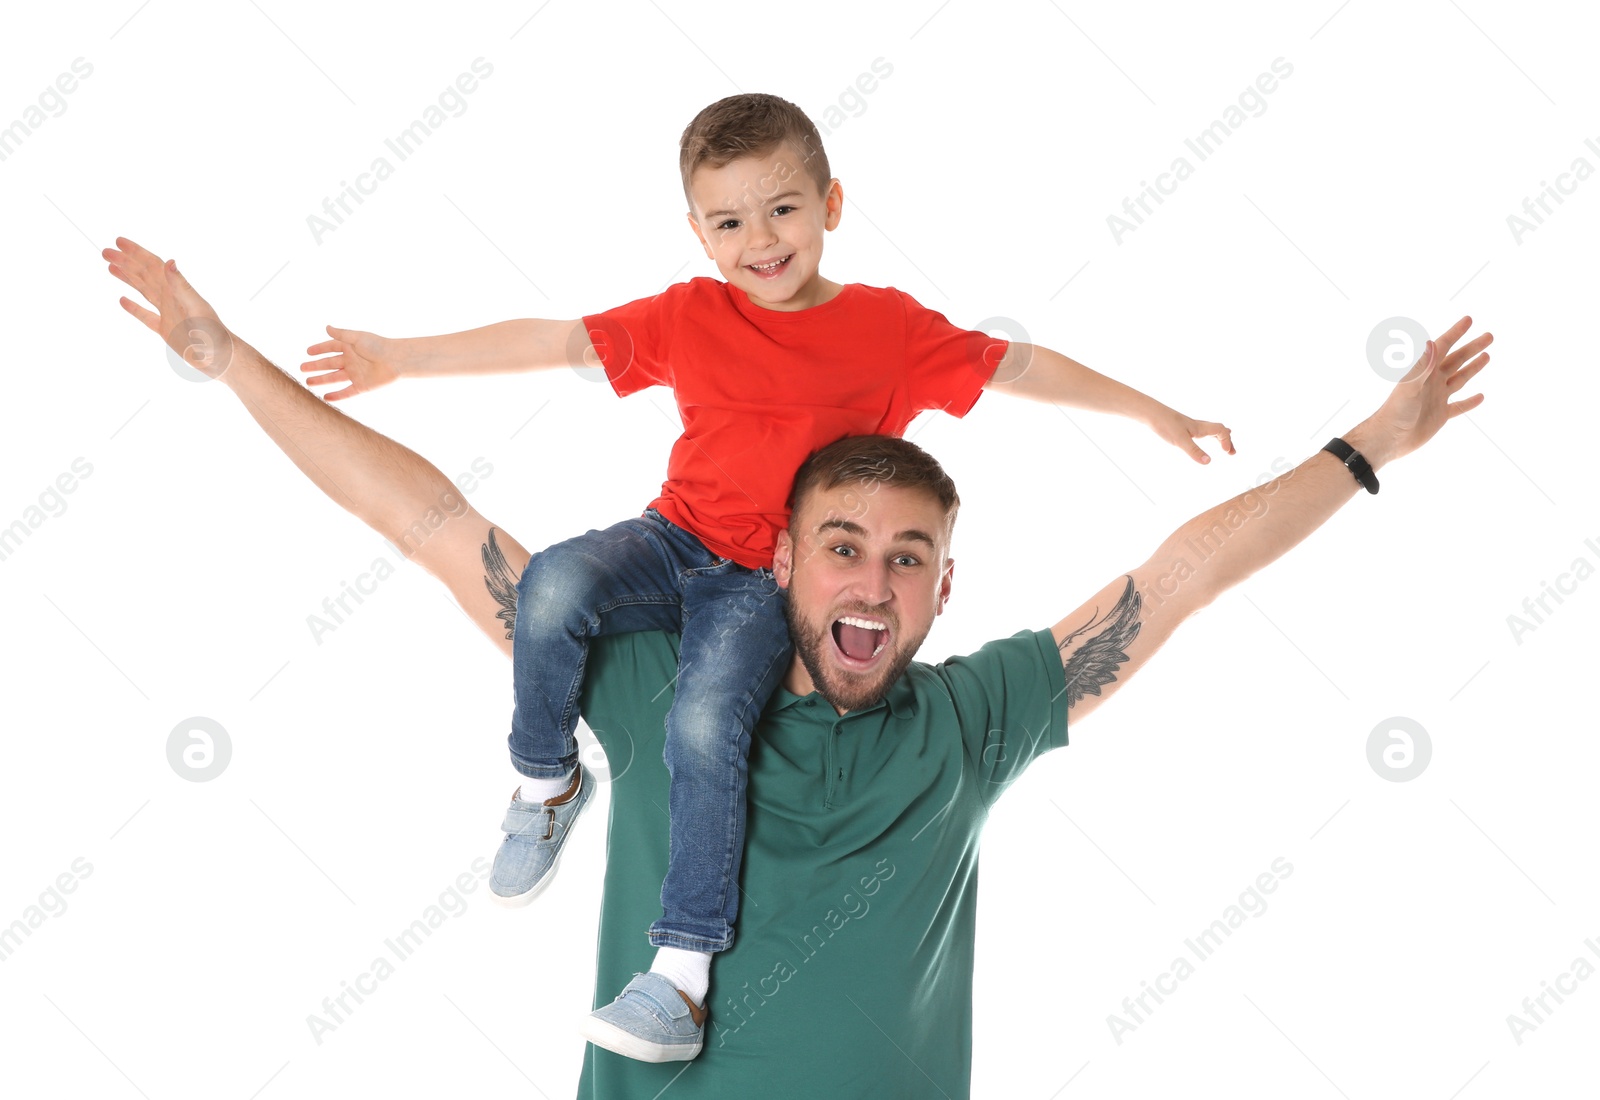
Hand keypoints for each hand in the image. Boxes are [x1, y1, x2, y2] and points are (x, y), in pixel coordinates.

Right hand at [102, 236, 234, 378]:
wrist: (223, 359)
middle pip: (144, 275)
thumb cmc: (214, 335)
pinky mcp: (167, 330)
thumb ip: (181, 285)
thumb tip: (169, 262)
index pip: (153, 266)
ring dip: (128, 278)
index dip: (136, 253)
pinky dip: (134, 308)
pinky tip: (123, 301)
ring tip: (111, 267)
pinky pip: (146, 316)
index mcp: (177, 291)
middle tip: (105, 251)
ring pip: (143, 291)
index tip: (118, 241)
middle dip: (125, 262)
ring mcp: (169, 313)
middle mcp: (172, 299)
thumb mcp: (196, 307)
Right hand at [301, 327, 404, 400]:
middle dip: (316, 366)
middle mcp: (352, 360)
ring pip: (334, 378)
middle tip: (302, 368)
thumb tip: (326, 327)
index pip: (331, 347)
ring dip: (321, 380)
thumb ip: (341, 334)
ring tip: (308, 382)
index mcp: (350, 347)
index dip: (319, 349)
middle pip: (329, 364)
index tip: (308, 352)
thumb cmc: (379, 346)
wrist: (395, 361)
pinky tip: (326, 398)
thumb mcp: (357, 337)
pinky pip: (347, 392)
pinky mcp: (362, 386)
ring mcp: (356, 374)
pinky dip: (337, 396)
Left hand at [1148, 407, 1235, 464]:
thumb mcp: (1180, 441)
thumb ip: (1194, 451)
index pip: (1221, 431)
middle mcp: (1198, 426)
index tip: (1227, 453)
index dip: (1227, 441)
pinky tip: (1202, 441)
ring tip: (1224, 448)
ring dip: (1220, 439)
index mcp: (1201, 427)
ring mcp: (1191, 426)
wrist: (1151, 413)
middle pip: (1220, 430)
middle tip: (1232, 453)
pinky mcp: (1183, 428)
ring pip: (1211, 431)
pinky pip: (1202, 431)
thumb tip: (1208, 462)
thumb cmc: (1165, 424)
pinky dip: (1209, 437)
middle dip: (1227, 441)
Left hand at [1352, 315, 1490, 468]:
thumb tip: (1432, 343)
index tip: (1469, 320)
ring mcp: (1437, 398)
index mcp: (1424, 372)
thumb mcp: (1409, 387)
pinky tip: (1481, 397)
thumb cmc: (1395, 413)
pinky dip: (1470, 402)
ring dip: (1473, 368)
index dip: (1455, 333)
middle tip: (1489, 336)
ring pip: (1460, 379)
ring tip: (1487, 356)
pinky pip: (1459, 407)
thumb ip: (1421, 367)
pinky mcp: (1440, 415)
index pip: (1443, 347)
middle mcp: (1432, 382)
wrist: (1388, 440)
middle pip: (1456, 360)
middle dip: (1472, 348)